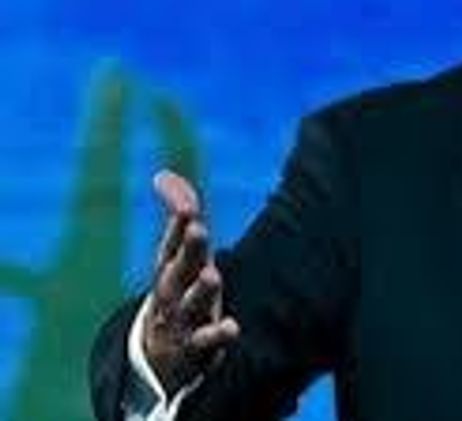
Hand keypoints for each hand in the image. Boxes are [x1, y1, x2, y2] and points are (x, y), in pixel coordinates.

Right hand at [142, 171, 239, 396]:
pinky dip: (217, 334)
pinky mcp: (196, 346)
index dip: (178, 224)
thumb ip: (180, 212)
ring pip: (190, 304)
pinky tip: (232, 328)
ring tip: (212, 276)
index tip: (189, 206)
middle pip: (179, 268)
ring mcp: (182, 319)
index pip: (171, 242)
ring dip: (201, 290)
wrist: (160, 356)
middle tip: (198, 229)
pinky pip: (206, 341)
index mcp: (169, 267)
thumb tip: (163, 175)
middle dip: (188, 248)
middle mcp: (172, 291)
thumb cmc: (177, 290)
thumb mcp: (180, 252)